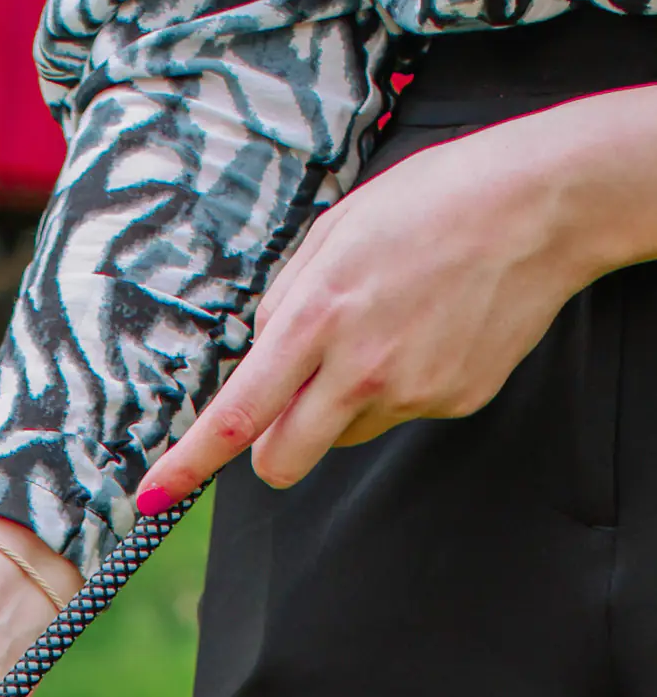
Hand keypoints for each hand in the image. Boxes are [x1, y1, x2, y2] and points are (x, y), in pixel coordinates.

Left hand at [138, 84, 656, 503]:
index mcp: (317, 318)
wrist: (542, 204)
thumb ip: (286, 301)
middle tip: (286, 405)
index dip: (190, 462)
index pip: (237, 415)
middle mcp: (360, 367)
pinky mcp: (454, 400)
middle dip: (269, 448)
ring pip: (344, 434)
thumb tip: (258, 358)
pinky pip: (400, 413)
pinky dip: (400, 385)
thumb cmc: (432, 201)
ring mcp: (412, 391)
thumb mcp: (335, 232)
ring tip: (386, 328)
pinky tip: (430, 329)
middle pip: (282, 461)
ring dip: (342, 404)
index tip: (154, 495)